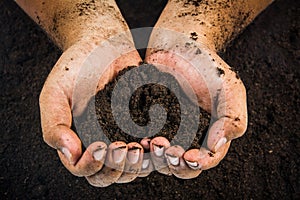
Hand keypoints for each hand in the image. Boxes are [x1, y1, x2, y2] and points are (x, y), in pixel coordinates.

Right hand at [39, 37, 144, 185]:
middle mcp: (102, 142)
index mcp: (78, 140)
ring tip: (145, 146)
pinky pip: (152, 146)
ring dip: (140, 164)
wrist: (103, 43)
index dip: (91, 165)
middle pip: (110, 174)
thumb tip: (69, 153)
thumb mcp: (56, 92)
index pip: (82, 169)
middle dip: (118, 167)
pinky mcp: (144, 125)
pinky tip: (159, 138)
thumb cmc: (75, 66)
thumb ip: (55, 123)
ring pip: (133, 167)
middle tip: (126, 148)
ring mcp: (124, 136)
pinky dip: (156, 150)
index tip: (100, 146)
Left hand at [143, 32, 246, 178]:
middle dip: (174, 163)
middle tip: (167, 149)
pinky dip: (139, 144)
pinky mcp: (146, 120)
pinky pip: (141, 138)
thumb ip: (232, 118)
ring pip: (158, 157)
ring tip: (151, 143)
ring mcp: (165, 130)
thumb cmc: (209, 66)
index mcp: (209, 135)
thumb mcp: (230, 89)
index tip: (189, 156)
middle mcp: (187, 137)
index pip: (205, 160)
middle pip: (180, 165)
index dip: (198, 164)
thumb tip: (216, 146)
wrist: (180, 45)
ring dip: (154, 158)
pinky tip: (138, 138)